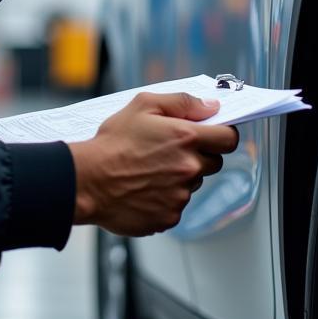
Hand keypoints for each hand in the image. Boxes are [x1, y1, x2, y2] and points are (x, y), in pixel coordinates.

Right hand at [67, 91, 238, 236]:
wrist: (88, 180)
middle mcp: (189, 168)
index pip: (229, 139)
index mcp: (186, 138)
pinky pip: (177, 205)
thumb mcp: (142, 105)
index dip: (223, 134)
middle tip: (170, 150)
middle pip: (213, 162)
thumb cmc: (112, 142)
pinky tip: (144, 187)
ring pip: (193, 184)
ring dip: (180, 176)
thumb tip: (210, 106)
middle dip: (198, 154)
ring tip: (149, 169)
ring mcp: (181, 195)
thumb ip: (182, 102)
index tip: (213, 134)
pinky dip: (165, 197)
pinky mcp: (170, 216)